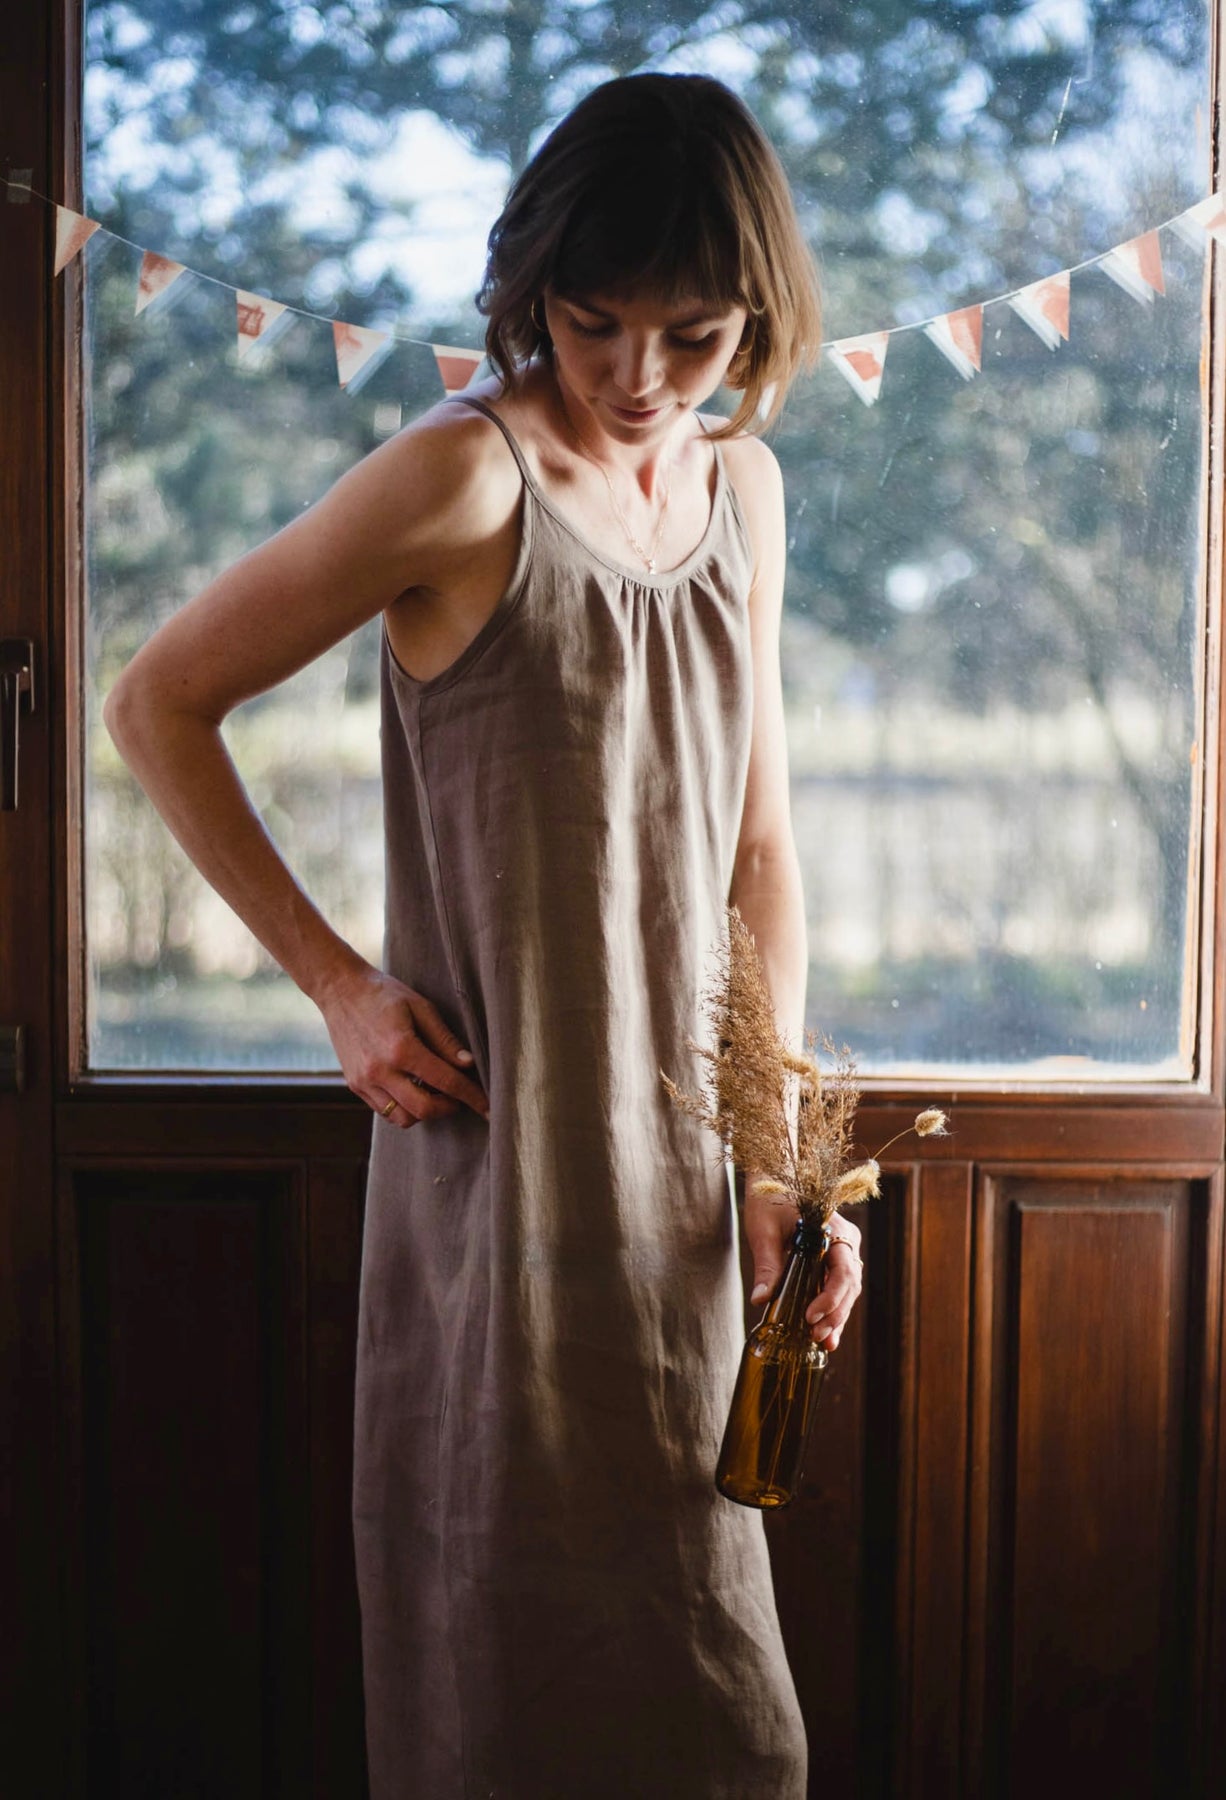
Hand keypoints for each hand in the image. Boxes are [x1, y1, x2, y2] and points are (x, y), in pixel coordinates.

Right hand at [317, 960, 489, 1127]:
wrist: (340, 990)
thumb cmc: (384, 993)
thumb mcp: (421, 1007)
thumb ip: (445, 1040)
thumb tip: (468, 1065)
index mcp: (401, 1048)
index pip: (446, 1082)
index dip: (471, 1096)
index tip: (488, 1107)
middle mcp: (380, 1070)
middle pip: (424, 1109)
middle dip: (448, 1108)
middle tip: (459, 1096)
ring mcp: (364, 1081)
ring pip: (402, 1118)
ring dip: (425, 1112)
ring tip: (435, 1092)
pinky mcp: (355, 1085)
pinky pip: (385, 1111)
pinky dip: (404, 1108)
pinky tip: (413, 1089)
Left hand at [743, 1174, 862, 1349]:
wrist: (774, 1176)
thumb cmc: (769, 1198)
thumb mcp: (763, 1230)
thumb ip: (768, 1264)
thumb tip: (761, 1300)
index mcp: (834, 1228)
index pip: (843, 1270)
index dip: (830, 1297)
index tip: (810, 1316)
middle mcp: (846, 1240)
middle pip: (850, 1285)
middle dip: (835, 1314)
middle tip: (816, 1336)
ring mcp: (843, 1250)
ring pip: (847, 1291)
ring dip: (836, 1317)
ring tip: (823, 1342)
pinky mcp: (833, 1260)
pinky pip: (838, 1288)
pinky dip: (832, 1310)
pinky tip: (824, 1333)